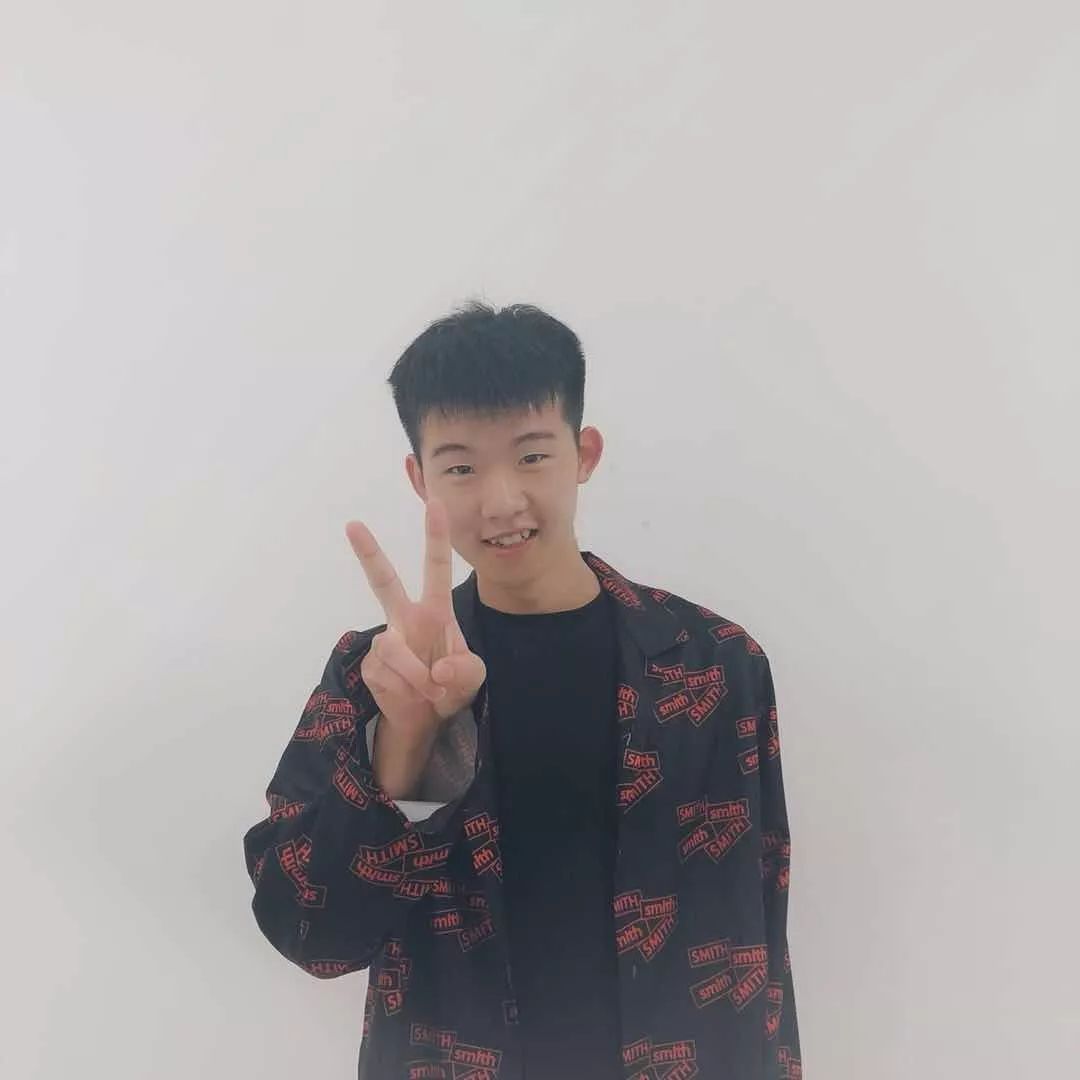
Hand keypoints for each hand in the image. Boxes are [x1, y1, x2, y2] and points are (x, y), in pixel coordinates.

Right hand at [345, 496, 486, 728]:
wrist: (424, 719)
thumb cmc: (450, 684)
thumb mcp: (473, 678)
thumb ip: (465, 671)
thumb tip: (435, 670)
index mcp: (435, 611)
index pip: (436, 568)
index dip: (436, 536)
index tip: (435, 504)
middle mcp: (406, 619)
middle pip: (383, 581)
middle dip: (368, 553)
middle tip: (353, 524)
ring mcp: (386, 640)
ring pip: (393, 648)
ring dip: (415, 675)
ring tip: (430, 691)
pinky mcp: (371, 665)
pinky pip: (388, 674)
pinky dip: (407, 691)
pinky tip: (412, 697)